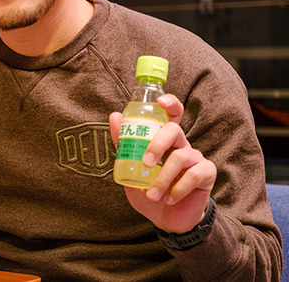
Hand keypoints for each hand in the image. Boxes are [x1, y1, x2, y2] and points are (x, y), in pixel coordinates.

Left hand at [109, 94, 216, 233]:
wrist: (167, 219)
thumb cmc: (149, 191)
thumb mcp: (130, 169)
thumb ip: (123, 144)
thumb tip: (114, 116)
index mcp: (164, 140)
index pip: (172, 114)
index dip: (170, 103)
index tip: (160, 101)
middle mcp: (181, 144)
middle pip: (174, 130)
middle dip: (157, 144)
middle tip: (145, 163)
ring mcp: (195, 157)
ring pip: (180, 156)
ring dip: (163, 178)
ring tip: (153, 195)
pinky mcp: (206, 173)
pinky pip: (194, 175)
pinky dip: (178, 188)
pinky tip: (169, 198)